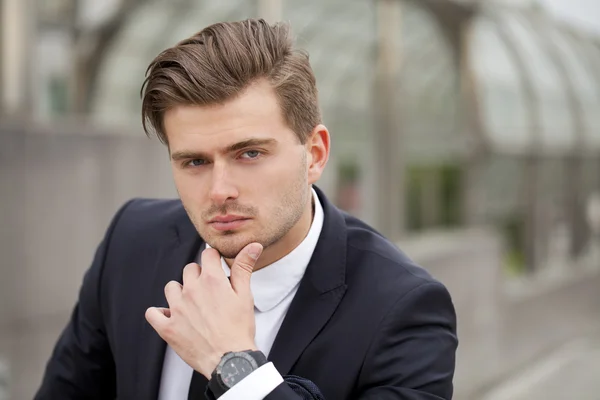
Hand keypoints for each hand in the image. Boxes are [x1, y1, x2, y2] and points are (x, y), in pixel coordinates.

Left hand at [145, 242, 262, 377]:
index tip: (217, 267)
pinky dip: (159, 313)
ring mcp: (177, 309)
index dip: (214, 260)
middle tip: (210, 292)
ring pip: (171, 287)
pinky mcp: (167, 327)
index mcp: (211, 280)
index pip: (207, 254)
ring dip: (180, 292)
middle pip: (189, 269)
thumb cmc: (239, 329)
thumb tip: (252, 246)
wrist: (230, 360)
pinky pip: (153, 313)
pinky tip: (170, 316)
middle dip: (199, 276)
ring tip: (192, 304)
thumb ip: (244, 267)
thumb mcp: (245, 295)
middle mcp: (191, 290)